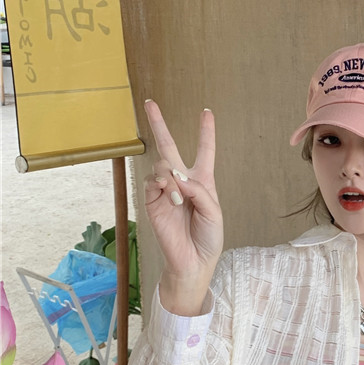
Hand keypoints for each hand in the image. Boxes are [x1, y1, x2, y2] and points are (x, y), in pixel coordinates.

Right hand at [144, 101, 223, 314]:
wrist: (192, 261)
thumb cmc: (208, 238)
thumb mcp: (213, 212)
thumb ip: (198, 190)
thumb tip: (175, 176)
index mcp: (202, 182)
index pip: (204, 152)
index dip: (206, 132)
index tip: (206, 112)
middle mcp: (182, 182)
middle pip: (168, 147)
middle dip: (159, 124)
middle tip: (149, 102)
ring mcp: (164, 191)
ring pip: (161, 164)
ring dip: (170, 175)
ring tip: (178, 196)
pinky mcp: (152, 201)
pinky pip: (152, 181)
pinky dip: (163, 185)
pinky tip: (171, 198)